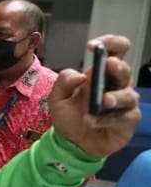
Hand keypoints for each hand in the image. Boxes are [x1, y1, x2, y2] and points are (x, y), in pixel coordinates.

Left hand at [49, 35, 140, 158]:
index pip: (115, 51)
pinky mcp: (128, 120)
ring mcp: (125, 103)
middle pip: (124, 69)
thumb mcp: (57, 98)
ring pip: (128, 94)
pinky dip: (107, 119)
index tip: (93, 46)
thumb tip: (80, 76)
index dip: (109, 43)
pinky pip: (124, 117)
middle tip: (108, 65)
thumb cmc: (69, 116)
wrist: (71, 143)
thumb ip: (63, 82)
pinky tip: (93, 121)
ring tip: (103, 102)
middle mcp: (116, 85)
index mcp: (100, 74)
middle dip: (117, 66)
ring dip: (115, 97)